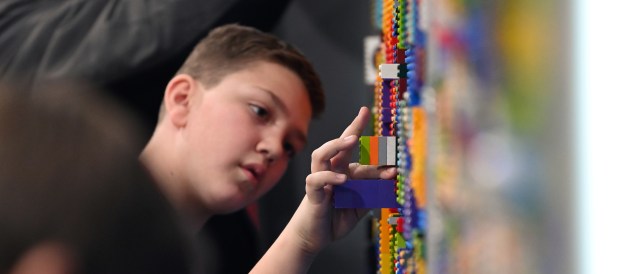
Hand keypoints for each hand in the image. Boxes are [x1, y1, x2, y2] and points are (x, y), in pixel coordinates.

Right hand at [296, 106, 396, 253]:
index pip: (352, 148)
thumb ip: (374, 190)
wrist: (317, 237)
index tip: (365, 110)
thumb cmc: (337, 217)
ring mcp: (320, 180)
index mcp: (343, 170)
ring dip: (335, 146)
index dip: (356, 127)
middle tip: (363, 115)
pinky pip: (317, 179)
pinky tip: (343, 179)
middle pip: (337, 145)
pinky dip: (329, 177)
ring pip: (321, 155)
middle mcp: (331, 171)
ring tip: (351, 141)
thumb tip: (393, 175)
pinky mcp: (313, 193)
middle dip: (350, 129)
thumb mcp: (362, 203)